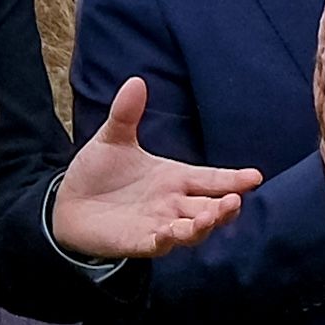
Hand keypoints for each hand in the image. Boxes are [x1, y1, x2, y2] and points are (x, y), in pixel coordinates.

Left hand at [51, 73, 262, 260]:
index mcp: (174, 177)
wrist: (68, 203)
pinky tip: (172, 231)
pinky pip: (160, 244)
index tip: (255, 176)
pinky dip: (168, 239)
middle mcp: (173, 203)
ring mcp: (159, 224)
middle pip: (211, 208)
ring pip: (192, 230)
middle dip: (226, 207)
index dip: (234, 179)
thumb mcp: (113, 139)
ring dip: (203, 225)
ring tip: (211, 216)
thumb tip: (136, 81)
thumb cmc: (97, 173)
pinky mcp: (139, 241)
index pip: (211, 179)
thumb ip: (127, 114)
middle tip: (236, 200)